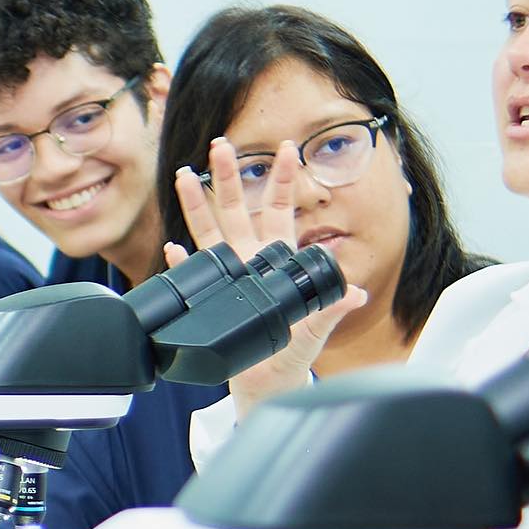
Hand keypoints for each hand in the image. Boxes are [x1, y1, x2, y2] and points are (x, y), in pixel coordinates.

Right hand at [170, 139, 365, 416]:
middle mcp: (252, 261)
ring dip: (196, 204)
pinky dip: (183, 260)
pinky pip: (194, 275)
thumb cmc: (295, 356)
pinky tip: (173, 247)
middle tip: (220, 145)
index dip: (283, 181)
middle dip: (229, 177)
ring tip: (185, 175)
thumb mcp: (316, 331)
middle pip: (237, 210)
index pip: (280, 211)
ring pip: (210, 232)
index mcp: (278, 260)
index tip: (286, 149)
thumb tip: (355, 293)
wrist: (270, 382)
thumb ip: (332, 311)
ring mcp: (230, 277)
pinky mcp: (213, 300)